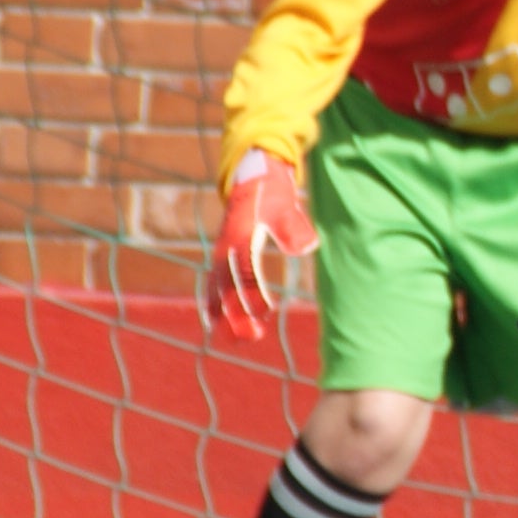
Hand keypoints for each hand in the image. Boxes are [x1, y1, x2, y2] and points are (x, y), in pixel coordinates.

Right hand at [204, 155, 317, 340]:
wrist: (251, 176)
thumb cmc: (272, 192)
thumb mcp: (286, 205)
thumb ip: (293, 228)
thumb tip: (306, 248)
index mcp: (242, 234)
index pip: (247, 269)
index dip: (254, 291)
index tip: (266, 312)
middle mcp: (226, 246)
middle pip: (229, 285)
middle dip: (238, 313)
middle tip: (253, 337)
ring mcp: (220, 252)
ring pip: (218, 289)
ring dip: (225, 315)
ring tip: (235, 341)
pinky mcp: (220, 257)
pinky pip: (211, 284)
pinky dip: (211, 304)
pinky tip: (212, 326)